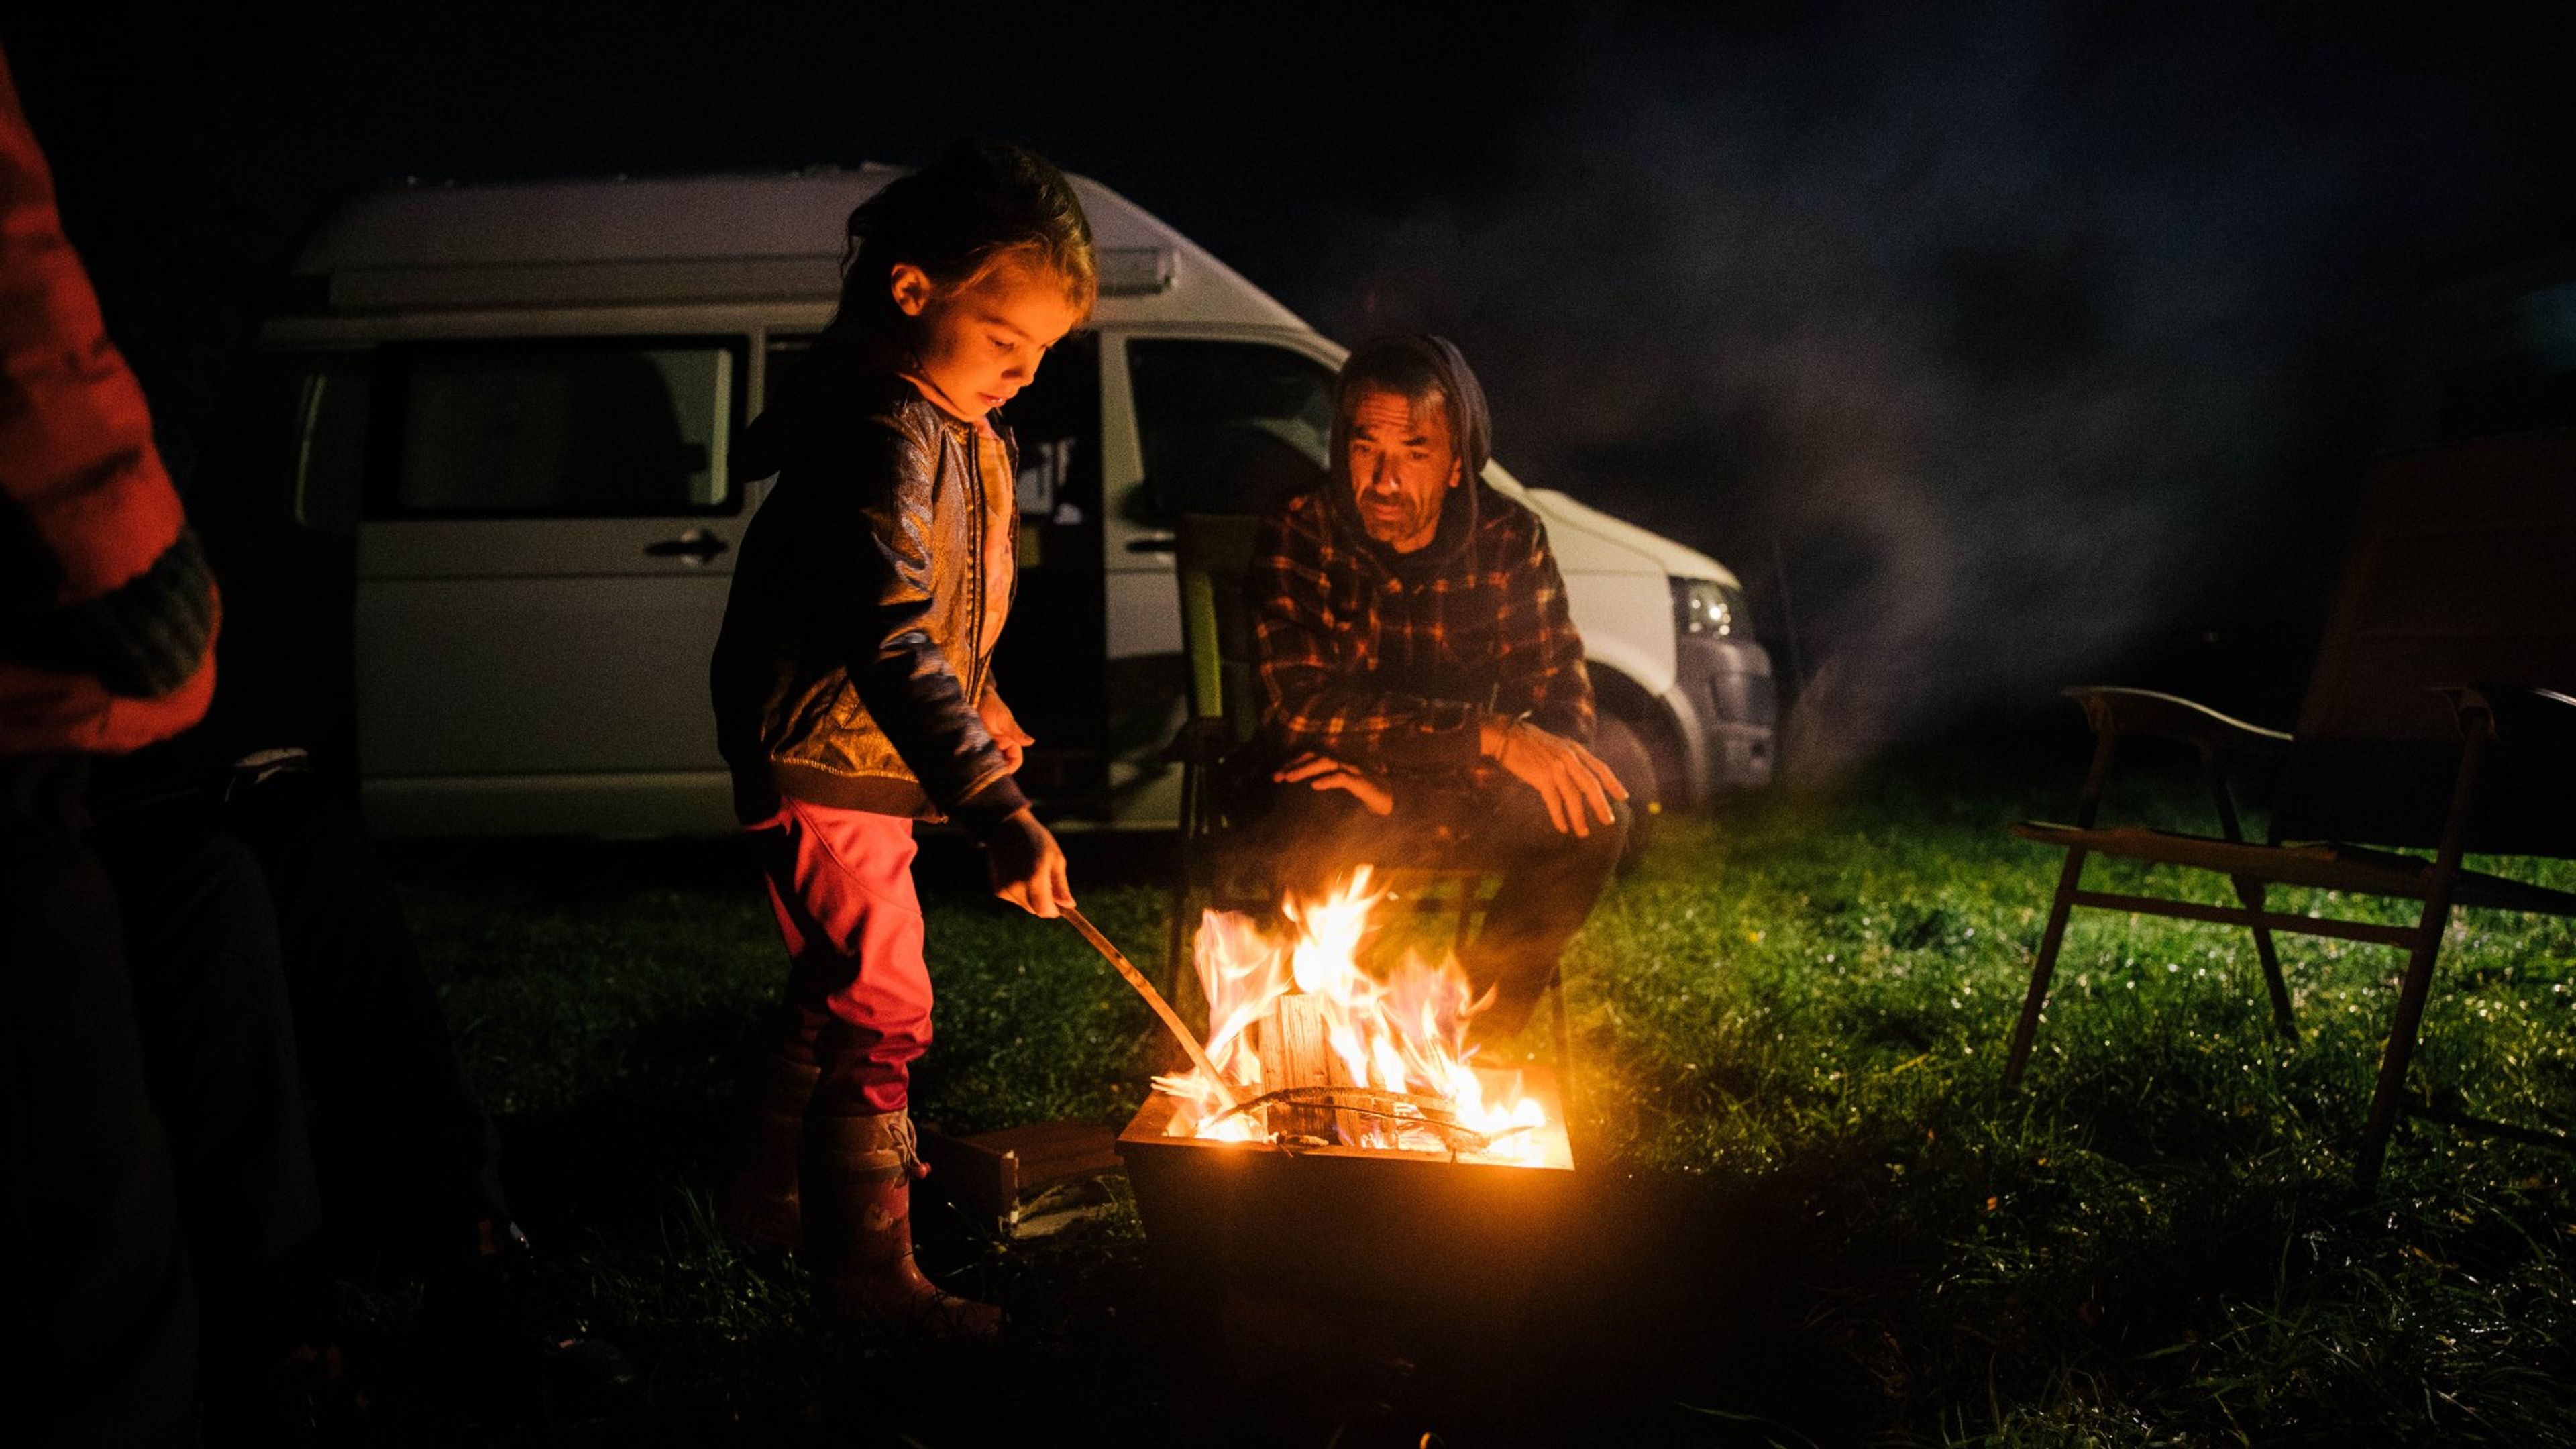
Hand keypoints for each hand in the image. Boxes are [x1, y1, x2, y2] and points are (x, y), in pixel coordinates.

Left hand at [978, 690, 1034, 773]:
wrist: (973, 697)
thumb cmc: (992, 705)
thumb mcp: (1005, 720)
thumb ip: (1016, 732)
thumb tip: (1032, 742)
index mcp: (1010, 741)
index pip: (1015, 760)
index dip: (1011, 768)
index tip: (1002, 772)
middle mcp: (1000, 746)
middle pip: (1002, 765)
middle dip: (997, 769)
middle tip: (988, 772)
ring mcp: (987, 746)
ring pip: (990, 763)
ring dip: (986, 765)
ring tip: (979, 766)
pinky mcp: (975, 745)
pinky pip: (978, 757)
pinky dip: (977, 761)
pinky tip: (973, 761)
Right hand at [986, 807, 1073, 917]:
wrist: (1006, 828)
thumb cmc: (1036, 840)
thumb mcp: (1055, 858)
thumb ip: (1061, 885)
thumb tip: (1069, 906)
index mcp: (1035, 878)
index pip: (1045, 910)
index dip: (1054, 910)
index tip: (1059, 904)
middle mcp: (1017, 886)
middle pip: (1035, 910)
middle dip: (1044, 903)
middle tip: (1047, 883)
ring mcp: (1005, 889)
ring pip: (1025, 905)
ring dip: (1032, 898)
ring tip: (1033, 874)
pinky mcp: (998, 889)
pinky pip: (1015, 899)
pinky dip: (1021, 893)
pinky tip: (1020, 875)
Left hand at [1272, 752, 1394, 815]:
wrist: (1393, 802)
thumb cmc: (1364, 798)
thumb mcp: (1339, 794)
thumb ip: (1325, 789)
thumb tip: (1303, 795)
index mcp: (1337, 764)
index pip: (1312, 756)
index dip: (1293, 761)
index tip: (1276, 774)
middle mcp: (1344, 763)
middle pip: (1316, 756)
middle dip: (1294, 764)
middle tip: (1276, 776)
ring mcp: (1354, 771)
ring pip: (1326, 763)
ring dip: (1306, 769)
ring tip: (1289, 778)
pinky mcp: (1362, 782)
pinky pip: (1343, 778)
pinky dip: (1328, 780)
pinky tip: (1315, 786)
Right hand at [1483, 717, 1628, 835]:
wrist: (1508, 737)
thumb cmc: (1532, 743)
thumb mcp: (1559, 745)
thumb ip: (1573, 759)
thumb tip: (1585, 778)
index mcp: (1575, 750)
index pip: (1600, 768)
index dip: (1613, 783)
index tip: (1623, 797)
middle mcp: (1569, 758)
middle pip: (1591, 785)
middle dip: (1601, 805)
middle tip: (1608, 822)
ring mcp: (1555, 768)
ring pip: (1573, 797)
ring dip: (1579, 817)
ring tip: (1583, 832)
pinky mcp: (1541, 777)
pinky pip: (1554, 802)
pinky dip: (1559, 817)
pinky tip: (1563, 827)